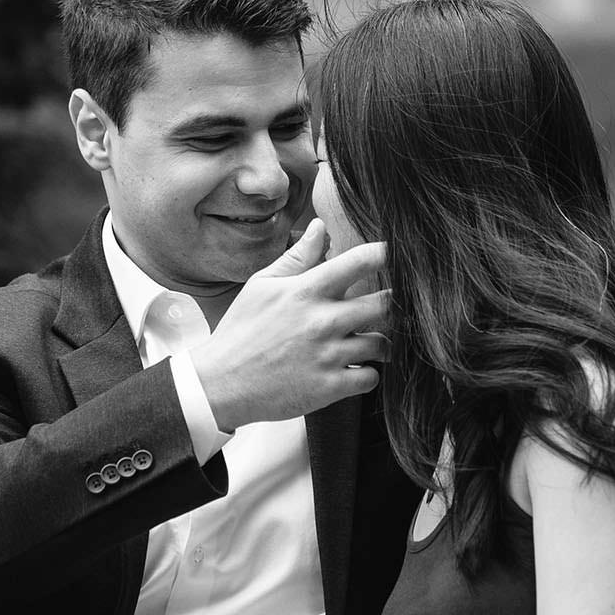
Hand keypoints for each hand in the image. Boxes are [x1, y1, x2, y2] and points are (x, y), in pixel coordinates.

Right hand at [192, 220, 389, 430]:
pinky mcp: (330, 387)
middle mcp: (322, 321)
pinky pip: (371, 378)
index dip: (385, 255)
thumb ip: (297, 257)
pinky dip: (367, 375)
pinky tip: (354, 370)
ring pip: (382, 344)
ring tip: (367, 342)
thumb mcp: (262, 286)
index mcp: (306, 291)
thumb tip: (320, 226)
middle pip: (384, 304)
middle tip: (386, 308)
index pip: (360, 262)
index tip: (394, 256)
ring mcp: (328, 356)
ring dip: (379, 343)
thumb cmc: (241, 332)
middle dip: (391, 305)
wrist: (220, 384)